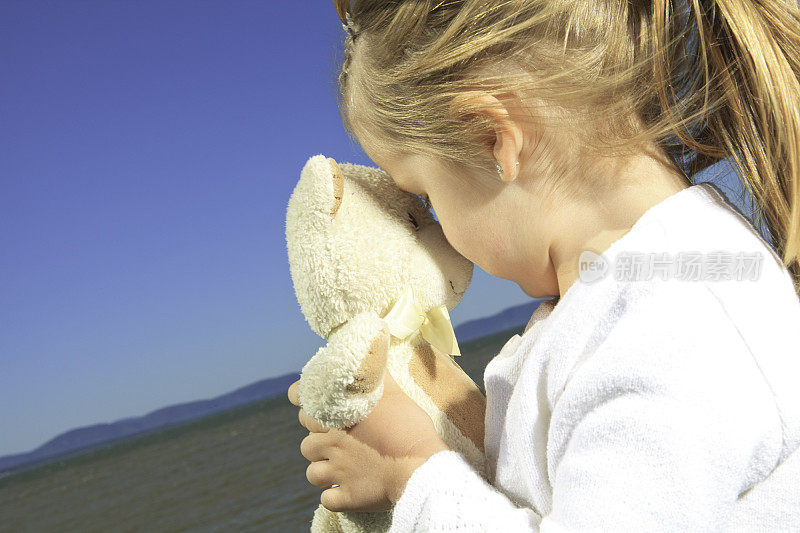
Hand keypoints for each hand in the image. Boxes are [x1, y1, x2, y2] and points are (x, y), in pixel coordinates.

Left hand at [288, 372, 449, 511]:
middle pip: (306, 440)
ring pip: (312, 473)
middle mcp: (330, 442)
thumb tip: (371, 347)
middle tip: (335, 437)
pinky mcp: (347, 496)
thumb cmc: (408, 425)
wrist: (421, 465)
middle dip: (317, 438)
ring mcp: (337, 472)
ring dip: (322, 469)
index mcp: (337, 415)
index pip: (300, 400)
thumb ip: (375, 372)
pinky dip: (334, 495)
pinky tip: (346, 488)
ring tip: (339, 466)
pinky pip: (327, 499)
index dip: (301, 399)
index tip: (306, 401)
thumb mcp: (394, 391)